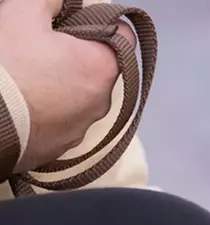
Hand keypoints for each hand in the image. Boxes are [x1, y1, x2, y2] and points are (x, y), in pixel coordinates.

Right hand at [0, 0, 132, 171]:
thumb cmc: (6, 64)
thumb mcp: (22, 13)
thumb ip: (51, 0)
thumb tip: (63, 0)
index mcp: (104, 67)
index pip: (122, 33)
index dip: (97, 18)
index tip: (68, 17)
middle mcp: (102, 103)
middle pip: (96, 66)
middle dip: (72, 51)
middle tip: (37, 42)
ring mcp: (81, 129)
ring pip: (76, 94)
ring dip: (58, 80)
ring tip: (24, 72)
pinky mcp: (58, 148)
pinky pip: (58, 119)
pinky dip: (44, 107)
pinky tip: (20, 98)